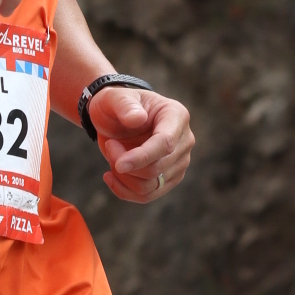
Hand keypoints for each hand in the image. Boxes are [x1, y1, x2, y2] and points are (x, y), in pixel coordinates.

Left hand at [89, 84, 194, 203]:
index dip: (141, 157)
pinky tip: (110, 176)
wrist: (116, 119)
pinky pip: (147, 196)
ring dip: (123, 177)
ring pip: (150, 186)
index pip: (165, 144)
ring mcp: (180, 162)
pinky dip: (124, 191)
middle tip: (109, 145)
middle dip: (124, 163)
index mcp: (176, 116)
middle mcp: (185, 141)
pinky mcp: (169, 179)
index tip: (118, 164)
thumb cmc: (116, 106)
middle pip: (156, 168)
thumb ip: (124, 105)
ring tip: (111, 156)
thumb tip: (138, 119)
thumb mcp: (113, 98)